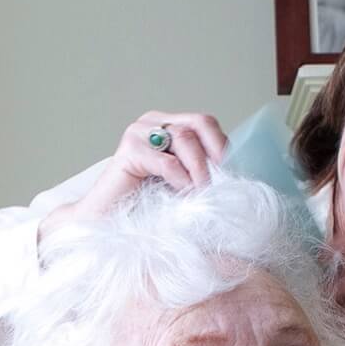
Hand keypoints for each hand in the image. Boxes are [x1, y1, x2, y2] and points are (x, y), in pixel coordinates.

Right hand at [39, 111, 226, 244]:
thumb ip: (204, 171)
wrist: (107, 223)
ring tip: (202, 194)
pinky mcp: (128, 150)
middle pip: (200, 122)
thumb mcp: (185, 185)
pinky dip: (181, 179)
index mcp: (169, 126)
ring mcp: (139, 132)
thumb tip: (237, 173)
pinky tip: (181, 195)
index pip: (207, 124)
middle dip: (217, 153)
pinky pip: (167, 160)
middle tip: (223, 183)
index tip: (235, 176)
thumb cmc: (146, 208)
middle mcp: (154, 123)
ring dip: (200, 170)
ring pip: (185, 138)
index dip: (225, 148)